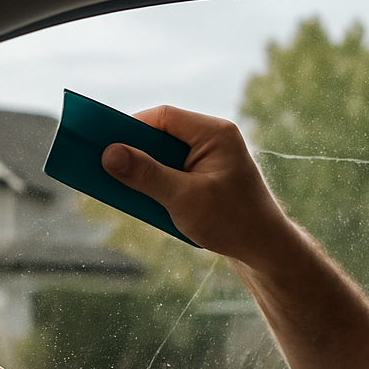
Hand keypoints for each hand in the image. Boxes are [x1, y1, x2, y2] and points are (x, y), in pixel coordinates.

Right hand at [100, 105, 293, 263]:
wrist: (266, 250)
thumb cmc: (233, 223)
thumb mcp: (184, 200)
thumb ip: (147, 176)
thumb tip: (109, 154)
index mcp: (215, 133)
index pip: (163, 117)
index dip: (130, 128)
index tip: (103, 143)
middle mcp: (215, 139)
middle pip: (162, 135)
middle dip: (134, 152)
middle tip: (104, 165)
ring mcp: (212, 158)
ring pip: (166, 156)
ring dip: (145, 171)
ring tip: (121, 186)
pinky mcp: (208, 178)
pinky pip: (175, 172)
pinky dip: (158, 184)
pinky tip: (146, 201)